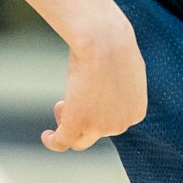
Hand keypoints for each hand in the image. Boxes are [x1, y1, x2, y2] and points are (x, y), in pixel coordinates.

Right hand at [47, 15, 145, 151]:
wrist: (104, 41)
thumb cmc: (113, 45)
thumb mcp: (125, 66)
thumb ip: (120, 83)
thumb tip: (108, 86)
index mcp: (137, 112)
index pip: (114, 123)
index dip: (98, 113)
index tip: (87, 96)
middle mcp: (121, 125)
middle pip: (97, 132)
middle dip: (84, 118)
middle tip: (69, 100)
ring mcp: (101, 128)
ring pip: (79, 139)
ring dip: (68, 124)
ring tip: (60, 105)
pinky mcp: (79, 124)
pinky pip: (62, 142)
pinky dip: (53, 141)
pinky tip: (46, 135)